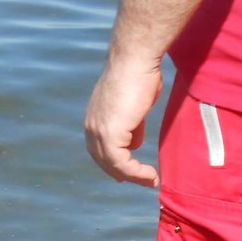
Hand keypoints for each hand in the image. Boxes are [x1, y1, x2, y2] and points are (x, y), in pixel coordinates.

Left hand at [85, 53, 163, 186]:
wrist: (136, 59)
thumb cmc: (139, 75)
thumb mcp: (135, 105)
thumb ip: (132, 125)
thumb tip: (134, 143)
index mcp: (95, 119)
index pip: (100, 149)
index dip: (115, 163)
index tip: (132, 171)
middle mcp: (92, 127)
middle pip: (103, 160)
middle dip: (122, 173)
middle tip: (142, 181)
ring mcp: (98, 131)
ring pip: (112, 165)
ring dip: (132, 176)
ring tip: (150, 181)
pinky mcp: (109, 134)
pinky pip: (122, 163)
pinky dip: (136, 172)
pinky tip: (150, 175)